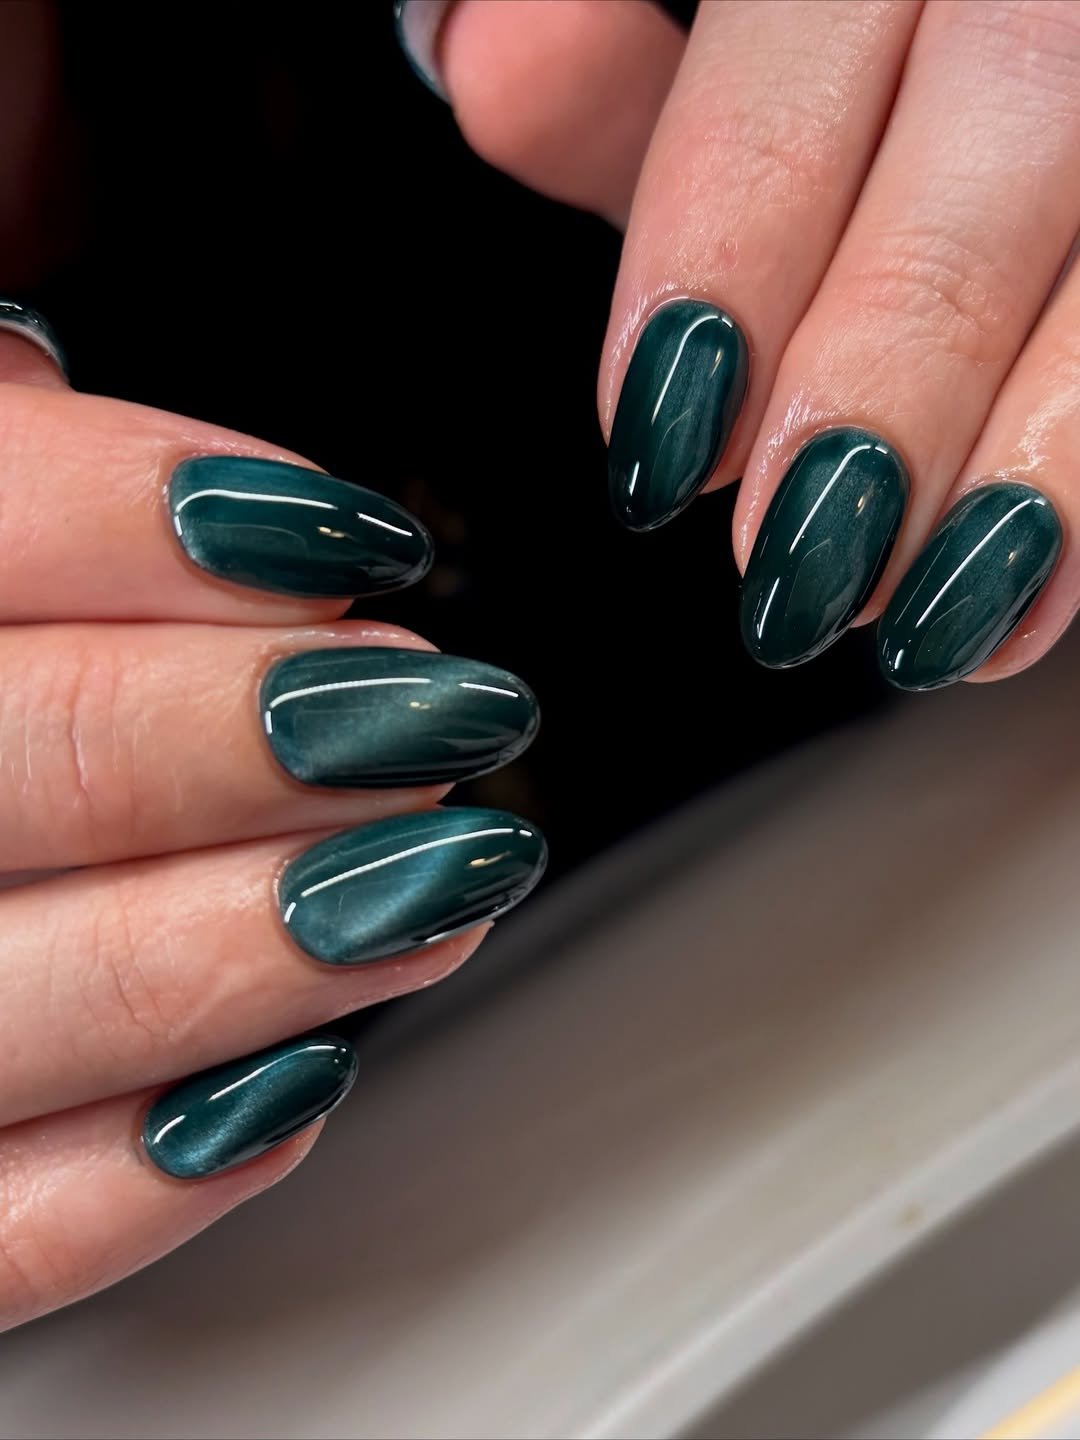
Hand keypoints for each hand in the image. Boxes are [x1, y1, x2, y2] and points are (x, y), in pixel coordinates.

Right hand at [0, 308, 542, 1330]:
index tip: (351, 542)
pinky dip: (152, 1179)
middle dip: (259, 730)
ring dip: (266, 939)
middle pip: (34, 762)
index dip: (162, 525)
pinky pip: (0, 1238)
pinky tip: (294, 1088)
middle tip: (435, 707)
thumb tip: (266, 517)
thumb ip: (33, 465)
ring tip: (438, 877)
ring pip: (27, 1003)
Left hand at [411, 0, 1079, 689]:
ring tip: (912, 607)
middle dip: (882, 367)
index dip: (720, 266)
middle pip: (996, 130)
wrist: (1018, 80)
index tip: (658, 447)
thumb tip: (480, 59)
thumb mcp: (743, 74)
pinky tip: (1026, 587)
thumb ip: (628, 87)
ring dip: (1027, 448)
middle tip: (792, 561)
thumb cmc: (851, 102)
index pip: (794, 75)